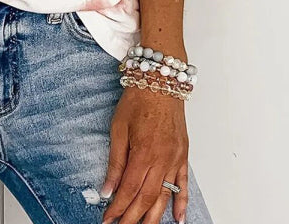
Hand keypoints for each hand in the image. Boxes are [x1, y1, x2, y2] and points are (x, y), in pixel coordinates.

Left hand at [101, 86, 188, 223]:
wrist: (161, 80)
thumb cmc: (138, 99)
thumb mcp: (118, 128)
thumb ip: (115, 161)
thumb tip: (107, 189)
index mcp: (143, 153)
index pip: (128, 189)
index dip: (118, 207)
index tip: (108, 219)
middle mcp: (162, 159)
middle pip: (146, 198)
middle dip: (132, 217)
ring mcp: (175, 158)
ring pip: (165, 196)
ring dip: (153, 217)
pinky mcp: (183, 155)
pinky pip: (184, 184)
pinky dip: (182, 203)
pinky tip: (178, 219)